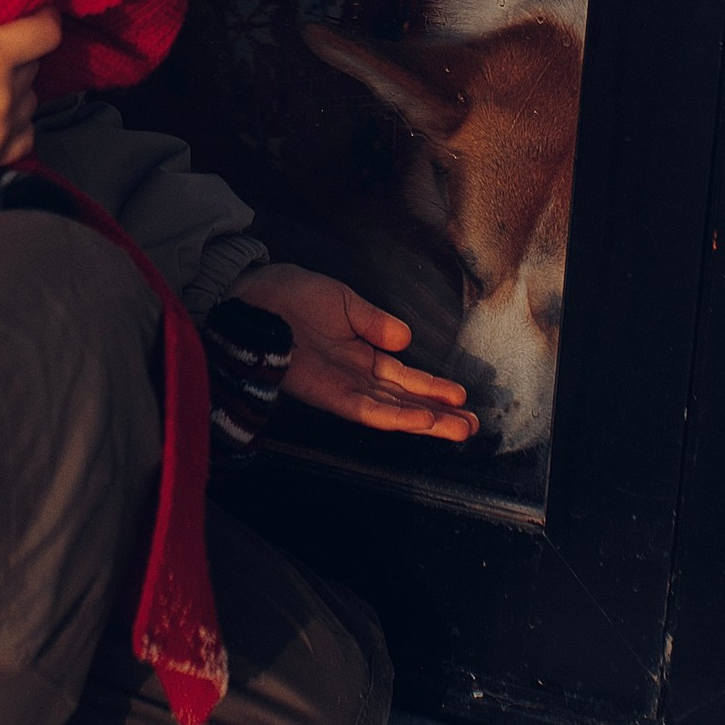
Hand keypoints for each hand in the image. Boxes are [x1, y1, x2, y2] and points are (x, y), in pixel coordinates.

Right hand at [0, 0, 60, 186]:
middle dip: (20, 48)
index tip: (28, 10)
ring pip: (31, 97)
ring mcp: (2, 129)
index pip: (48, 30)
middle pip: (36, 62)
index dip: (43, 15)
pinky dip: (15, 122)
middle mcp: (5, 94)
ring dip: (16, 84)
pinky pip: (25, 134)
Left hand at [230, 265, 478, 443]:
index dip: (432, 388)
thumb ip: (374, 322)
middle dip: (439, 415)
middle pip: (404, 400)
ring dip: (425, 420)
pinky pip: (366, 409)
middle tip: (472, 428)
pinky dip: (394, 415)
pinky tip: (420, 420)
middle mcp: (354, 376)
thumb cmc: (291, 295)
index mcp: (361, 353)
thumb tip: (406, 339)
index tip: (461, 397)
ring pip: (391, 410)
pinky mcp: (326, 394)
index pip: (403, 377)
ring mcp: (341, 387)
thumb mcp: (344, 301)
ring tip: (458, 429)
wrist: (252, 299)